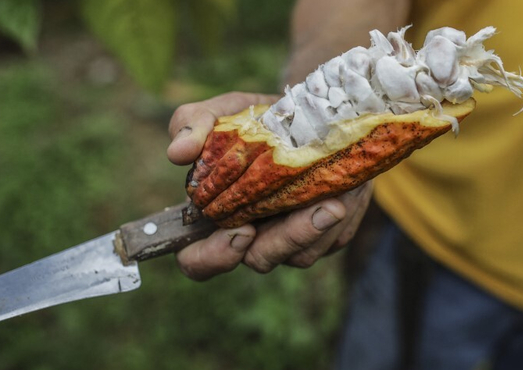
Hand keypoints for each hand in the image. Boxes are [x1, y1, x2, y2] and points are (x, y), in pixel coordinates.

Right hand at [167, 92, 373, 280]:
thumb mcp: (222, 111)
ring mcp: (289, 239)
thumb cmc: (255, 118)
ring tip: (335, 201)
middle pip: (259, 261)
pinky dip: (340, 219)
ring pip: (301, 255)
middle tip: (310, 212)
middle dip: (284, 241)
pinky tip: (346, 193)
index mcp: (217, 217)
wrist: (309, 112)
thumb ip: (192, 125)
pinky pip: (332, 240)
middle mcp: (252, 236)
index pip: (198, 260)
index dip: (212, 258)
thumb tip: (177, 153)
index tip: (240, 231)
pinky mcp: (326, 235)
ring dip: (318, 229)